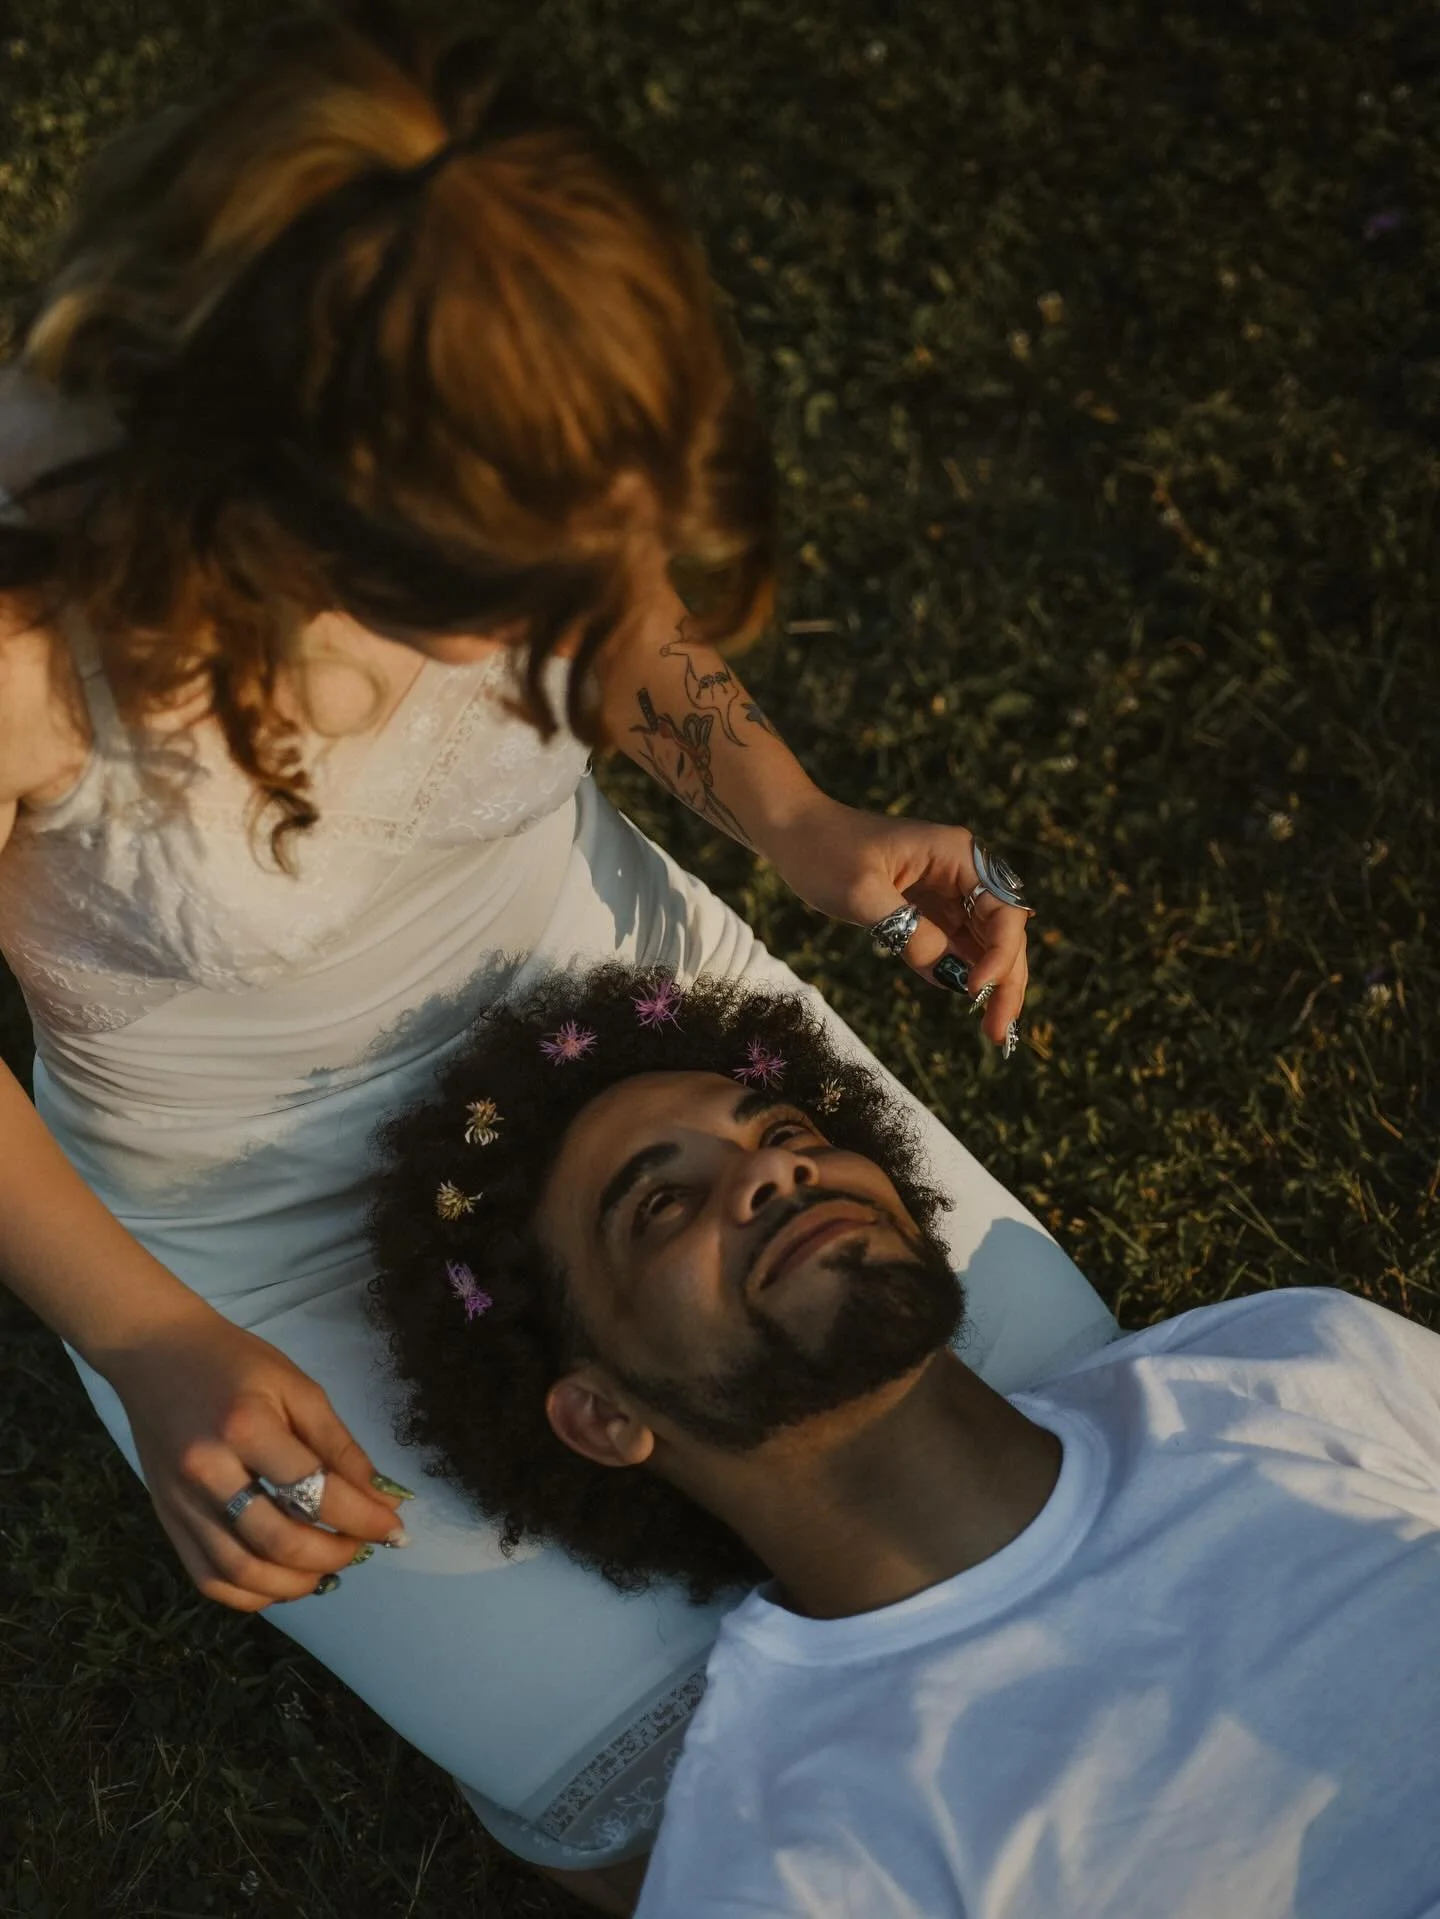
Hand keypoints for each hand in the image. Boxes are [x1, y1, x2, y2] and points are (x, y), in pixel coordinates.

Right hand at [103, 1306, 411, 1610]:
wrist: (156, 1355)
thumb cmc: (234, 1363)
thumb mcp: (297, 1387)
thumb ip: (338, 1445)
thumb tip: (379, 1497)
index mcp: (246, 1428)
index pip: (314, 1491)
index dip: (362, 1518)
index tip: (393, 1527)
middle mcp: (208, 1473)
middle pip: (277, 1542)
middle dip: (332, 1555)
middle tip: (360, 1546)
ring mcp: (180, 1503)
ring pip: (241, 1572)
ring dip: (295, 1584)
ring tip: (327, 1568)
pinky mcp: (165, 1521)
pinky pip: (208, 1578)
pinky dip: (250, 1593)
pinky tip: (282, 1578)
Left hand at [767, 798, 1030, 1044]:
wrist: (795, 834)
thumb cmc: (825, 852)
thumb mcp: (862, 894)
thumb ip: (908, 932)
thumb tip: (949, 976)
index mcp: (956, 856)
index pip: (1002, 911)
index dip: (999, 954)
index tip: (973, 989)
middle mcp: (962, 872)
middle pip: (1004, 932)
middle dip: (1006, 980)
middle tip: (998, 1032)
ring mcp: (948, 891)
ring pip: (987, 943)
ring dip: (993, 984)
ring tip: (994, 1030)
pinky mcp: (931, 909)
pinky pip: (959, 944)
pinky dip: (966, 973)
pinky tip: (972, 1004)